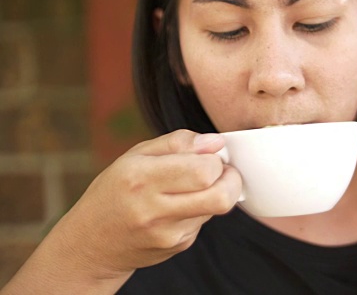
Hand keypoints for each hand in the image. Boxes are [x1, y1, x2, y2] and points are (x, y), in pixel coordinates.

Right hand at [2, 130, 241, 293]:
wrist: (93, 242)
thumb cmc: (116, 190)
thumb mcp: (136, 155)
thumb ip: (178, 143)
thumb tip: (215, 142)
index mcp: (140, 178)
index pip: (203, 170)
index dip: (215, 160)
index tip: (208, 156)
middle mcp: (153, 209)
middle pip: (220, 196)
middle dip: (230, 179)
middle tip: (220, 171)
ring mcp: (167, 233)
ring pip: (217, 208)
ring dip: (216, 193)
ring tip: (194, 187)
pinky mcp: (178, 246)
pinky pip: (205, 222)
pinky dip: (201, 209)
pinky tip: (180, 206)